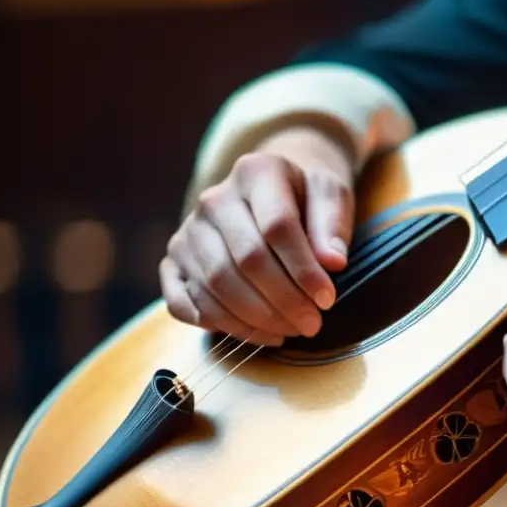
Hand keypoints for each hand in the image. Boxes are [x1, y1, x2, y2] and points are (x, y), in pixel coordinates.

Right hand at [160, 126, 354, 345]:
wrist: (271, 192)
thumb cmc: (305, 197)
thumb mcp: (330, 195)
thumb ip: (333, 224)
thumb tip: (332, 262)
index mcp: (255, 173)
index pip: (277, 226)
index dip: (303, 269)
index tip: (326, 299)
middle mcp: (214, 200)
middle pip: (246, 259)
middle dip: (283, 301)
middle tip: (311, 325)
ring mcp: (189, 231)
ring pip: (216, 285)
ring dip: (256, 319)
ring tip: (290, 331)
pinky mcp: (174, 261)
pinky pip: (183, 303)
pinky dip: (219, 325)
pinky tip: (256, 333)